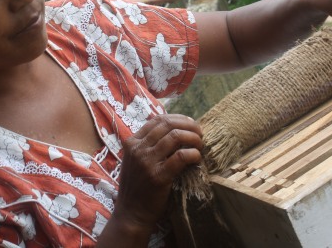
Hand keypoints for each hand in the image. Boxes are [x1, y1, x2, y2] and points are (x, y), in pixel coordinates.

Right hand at [113, 114, 202, 235]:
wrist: (131, 214)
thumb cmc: (138, 187)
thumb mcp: (136, 161)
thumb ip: (149, 145)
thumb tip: (175, 130)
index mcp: (132, 142)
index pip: (158, 120)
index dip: (178, 119)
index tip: (190, 124)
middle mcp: (137, 149)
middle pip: (168, 125)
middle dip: (188, 125)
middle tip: (200, 133)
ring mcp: (146, 162)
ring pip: (175, 137)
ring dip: (193, 138)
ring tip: (200, 144)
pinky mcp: (158, 176)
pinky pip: (180, 156)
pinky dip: (193, 154)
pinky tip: (197, 158)